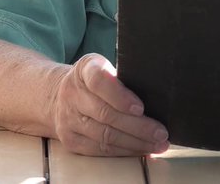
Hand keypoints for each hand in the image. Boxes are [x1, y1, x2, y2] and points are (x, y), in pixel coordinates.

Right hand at [50, 53, 169, 156]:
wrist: (58, 95)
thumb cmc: (93, 80)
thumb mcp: (103, 67)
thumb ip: (122, 78)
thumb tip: (156, 98)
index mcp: (84, 70)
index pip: (99, 82)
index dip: (120, 96)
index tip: (141, 108)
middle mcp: (72, 94)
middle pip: (106, 114)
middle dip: (138, 127)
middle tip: (161, 133)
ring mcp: (68, 119)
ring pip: (105, 136)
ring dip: (135, 143)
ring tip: (157, 145)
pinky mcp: (70, 140)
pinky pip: (99, 150)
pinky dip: (124, 152)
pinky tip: (141, 150)